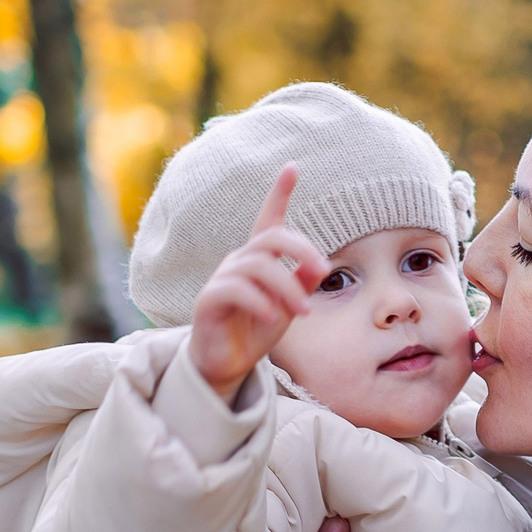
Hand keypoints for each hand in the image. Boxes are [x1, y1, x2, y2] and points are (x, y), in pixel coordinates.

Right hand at [192, 167, 328, 400]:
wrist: (228, 364)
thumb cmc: (257, 329)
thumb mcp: (289, 306)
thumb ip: (303, 283)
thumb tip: (322, 263)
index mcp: (259, 259)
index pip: (268, 220)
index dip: (279, 193)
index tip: (292, 167)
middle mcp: (239, 261)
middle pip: (272, 238)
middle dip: (302, 249)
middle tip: (323, 271)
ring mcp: (222, 279)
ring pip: (259, 266)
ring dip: (287, 287)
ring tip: (302, 312)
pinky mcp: (208, 300)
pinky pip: (236, 290)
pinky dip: (260, 302)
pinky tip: (270, 317)